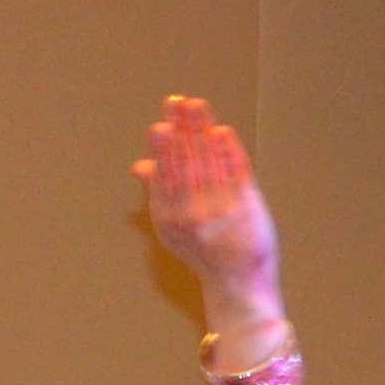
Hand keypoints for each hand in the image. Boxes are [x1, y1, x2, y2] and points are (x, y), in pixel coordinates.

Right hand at [133, 92, 284, 326]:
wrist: (237, 282)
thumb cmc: (204, 250)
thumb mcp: (173, 227)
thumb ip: (160, 193)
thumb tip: (140, 165)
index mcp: (167, 220)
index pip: (164, 176)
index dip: (163, 148)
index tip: (161, 124)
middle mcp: (189, 217)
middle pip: (184, 163)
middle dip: (181, 129)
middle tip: (178, 101)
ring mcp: (218, 214)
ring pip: (207, 163)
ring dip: (202, 130)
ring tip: (197, 105)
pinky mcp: (244, 211)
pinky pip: (235, 175)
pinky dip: (228, 152)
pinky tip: (222, 131)